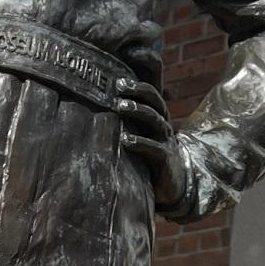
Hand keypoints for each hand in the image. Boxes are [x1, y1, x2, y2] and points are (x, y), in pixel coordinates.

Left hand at [119, 82, 186, 208]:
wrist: (172, 185)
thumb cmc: (148, 159)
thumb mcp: (140, 138)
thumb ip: (124, 125)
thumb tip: (92, 112)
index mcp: (157, 117)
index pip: (151, 95)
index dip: (138, 86)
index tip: (118, 80)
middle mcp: (163, 126)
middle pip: (155, 102)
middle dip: (137, 92)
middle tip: (119, 87)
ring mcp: (166, 142)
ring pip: (155, 120)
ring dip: (138, 111)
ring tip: (120, 106)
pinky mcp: (165, 160)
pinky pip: (154, 148)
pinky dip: (140, 142)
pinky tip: (126, 140)